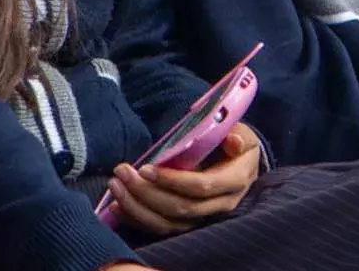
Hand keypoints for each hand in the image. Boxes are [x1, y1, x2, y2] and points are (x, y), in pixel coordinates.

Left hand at [106, 124, 262, 236]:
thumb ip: (236, 135)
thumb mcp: (241, 132)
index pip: (201, 187)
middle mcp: (221, 204)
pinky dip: (136, 218)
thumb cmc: (235, 143)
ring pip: (168, 223)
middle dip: (147, 193)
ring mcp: (204, 217)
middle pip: (180, 208)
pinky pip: (160, 227)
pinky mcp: (188, 222)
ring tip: (115, 187)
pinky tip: (116, 205)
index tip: (146, 168)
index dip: (172, 180)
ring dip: (137, 207)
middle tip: (122, 173)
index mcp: (235, 181)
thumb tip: (234, 140)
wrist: (243, 164)